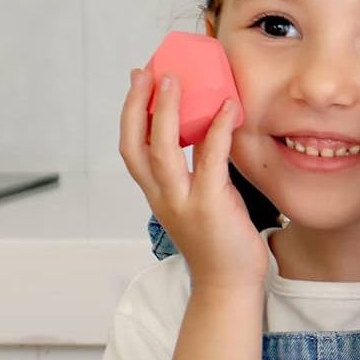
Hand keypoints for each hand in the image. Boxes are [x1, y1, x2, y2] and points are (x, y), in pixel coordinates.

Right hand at [120, 69, 267, 288]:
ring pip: (163, 149)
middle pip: (135, 144)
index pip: (132, 149)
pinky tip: (227, 107)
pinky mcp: (210, 205)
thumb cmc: (219, 245)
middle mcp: (162, 197)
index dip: (131, 114)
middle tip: (147, 72)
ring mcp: (183, 202)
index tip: (139, 82)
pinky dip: (216, 130)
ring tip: (176, 80)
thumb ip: (196, 174)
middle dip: (137, 105)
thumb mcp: (198, 204)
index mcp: (157, 195)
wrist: (228, 287)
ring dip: (167, 111)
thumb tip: (210, 136)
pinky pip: (210, 159)